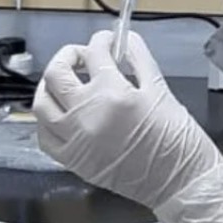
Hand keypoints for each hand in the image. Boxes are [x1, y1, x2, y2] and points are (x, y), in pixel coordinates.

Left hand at [33, 31, 222, 222]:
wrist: (180, 182)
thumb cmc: (177, 139)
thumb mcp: (162, 91)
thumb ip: (140, 60)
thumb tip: (126, 41)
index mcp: (113, 93)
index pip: (95, 53)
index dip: (102, 40)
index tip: (108, 40)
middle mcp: (87, 114)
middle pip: (57, 73)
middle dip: (67, 56)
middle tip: (82, 56)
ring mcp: (75, 139)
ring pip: (42, 104)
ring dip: (50, 85)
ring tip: (65, 81)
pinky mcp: (73, 162)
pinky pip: (45, 136)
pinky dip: (47, 120)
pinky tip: (61, 113)